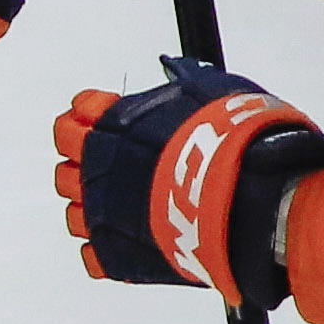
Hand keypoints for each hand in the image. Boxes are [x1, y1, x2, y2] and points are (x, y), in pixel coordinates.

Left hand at [56, 63, 323, 309]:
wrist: (253, 201)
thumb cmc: (237, 143)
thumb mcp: (216, 91)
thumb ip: (186, 80)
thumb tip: (175, 68)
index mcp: (111, 126)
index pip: (75, 118)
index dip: (92, 119)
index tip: (109, 122)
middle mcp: (97, 170)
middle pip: (69, 166)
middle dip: (91, 165)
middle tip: (123, 168)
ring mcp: (102, 215)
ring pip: (75, 212)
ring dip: (96, 207)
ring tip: (132, 206)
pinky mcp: (115, 255)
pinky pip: (92, 255)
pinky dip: (108, 249)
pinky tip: (135, 239)